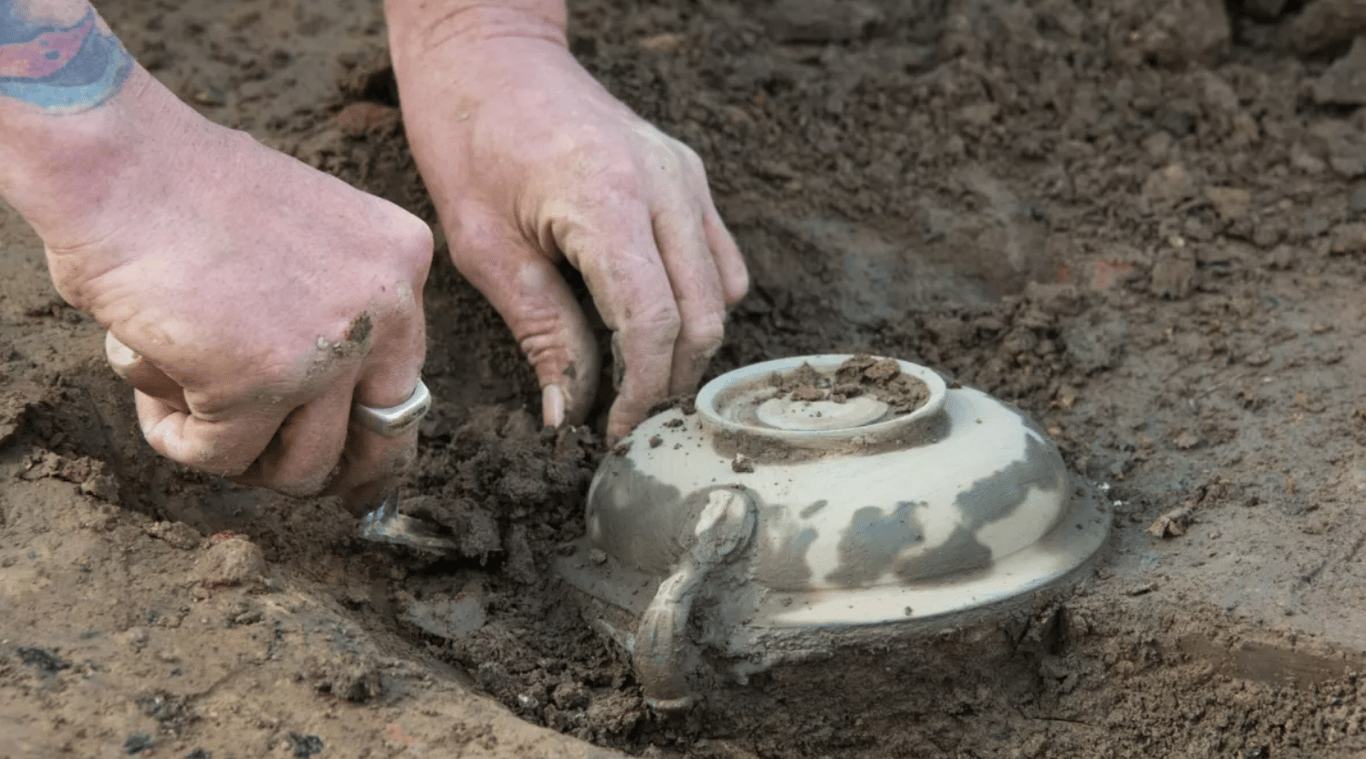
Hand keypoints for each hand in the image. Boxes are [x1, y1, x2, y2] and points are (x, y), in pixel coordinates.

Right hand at [34, 80, 431, 505]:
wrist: (118, 160)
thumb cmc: (185, 189)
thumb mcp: (305, 239)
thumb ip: (334, 306)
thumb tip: (335, 406)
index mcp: (401, 260)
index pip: (406, 380)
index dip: (375, 436)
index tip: (356, 473)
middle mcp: (386, 306)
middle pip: (379, 438)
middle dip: (331, 473)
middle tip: (276, 475)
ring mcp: (329, 348)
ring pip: (301, 465)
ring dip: (238, 452)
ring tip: (182, 401)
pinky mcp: (259, 382)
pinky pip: (221, 455)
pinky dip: (177, 436)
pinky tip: (151, 388)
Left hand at [388, 11, 748, 439]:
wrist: (491, 54)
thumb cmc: (470, 142)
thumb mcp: (487, 249)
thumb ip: (543, 332)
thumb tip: (567, 412)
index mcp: (607, 202)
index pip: (653, 323)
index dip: (641, 391)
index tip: (615, 429)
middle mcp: (665, 185)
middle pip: (703, 315)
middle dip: (671, 377)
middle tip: (628, 414)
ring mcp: (684, 174)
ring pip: (723, 289)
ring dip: (690, 342)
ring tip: (640, 374)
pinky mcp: (688, 171)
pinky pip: (719, 255)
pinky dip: (700, 299)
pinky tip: (653, 317)